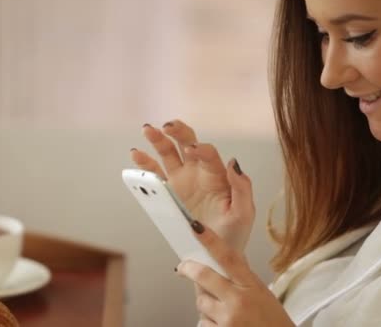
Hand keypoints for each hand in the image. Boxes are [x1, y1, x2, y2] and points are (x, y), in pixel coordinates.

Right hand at [130, 119, 254, 251]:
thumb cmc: (234, 232)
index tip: (192, 149)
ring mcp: (181, 180)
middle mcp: (198, 171)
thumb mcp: (244, 212)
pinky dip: (144, 163)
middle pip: (186, 143)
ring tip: (147, 130)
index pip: (208, 154)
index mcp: (217, 174)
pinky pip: (154, 174)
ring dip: (157, 140)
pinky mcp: (167, 192)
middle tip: (167, 126)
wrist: (216, 254)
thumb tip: (233, 162)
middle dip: (177, 132)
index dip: (200, 149)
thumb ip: (242, 187)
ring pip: (168, 153)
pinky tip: (136, 154)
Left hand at [177, 222, 294, 326]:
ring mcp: (228, 319)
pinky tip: (223, 325)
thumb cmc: (274, 323)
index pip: (228, 257)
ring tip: (222, 310)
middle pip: (204, 276)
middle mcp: (238, 301)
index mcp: (252, 286)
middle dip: (189, 269)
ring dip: (206, 303)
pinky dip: (209, 323)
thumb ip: (243, 278)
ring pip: (201, 302)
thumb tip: (225, 260)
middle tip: (184, 267)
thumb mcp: (263, 295)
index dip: (210, 240)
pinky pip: (203, 323)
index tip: (196, 227)